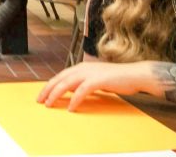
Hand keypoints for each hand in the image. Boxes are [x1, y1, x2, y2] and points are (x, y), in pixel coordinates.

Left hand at [37, 61, 158, 110]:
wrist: (135, 75)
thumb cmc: (117, 79)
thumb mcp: (96, 79)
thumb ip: (83, 83)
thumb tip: (72, 91)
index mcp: (81, 67)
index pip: (60, 76)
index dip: (49, 85)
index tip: (42, 95)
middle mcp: (83, 68)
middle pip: (60, 79)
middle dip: (48, 90)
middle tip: (40, 100)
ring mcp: (90, 73)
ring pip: (67, 84)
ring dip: (56, 94)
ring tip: (50, 104)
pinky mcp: (98, 80)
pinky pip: (82, 91)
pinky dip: (75, 99)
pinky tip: (71, 108)